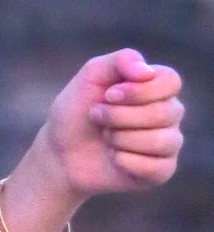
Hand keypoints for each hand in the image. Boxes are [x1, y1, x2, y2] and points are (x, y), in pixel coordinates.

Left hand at [43, 48, 184, 198]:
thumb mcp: (91, 76)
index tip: (109, 95)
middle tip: (97, 116)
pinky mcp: (161, 170)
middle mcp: (168, 113)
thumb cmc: (77, 111)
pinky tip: (113, 157)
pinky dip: (125, 162)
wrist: (60, 152)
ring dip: (120, 139)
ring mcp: (168, 142)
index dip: (140, 90)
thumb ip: (120, 60)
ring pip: (160, 141)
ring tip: (105, 137)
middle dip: (119, 116)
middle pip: (164, 112)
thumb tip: (147, 72)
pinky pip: (156, 168)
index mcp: (157, 86)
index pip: (171, 82)